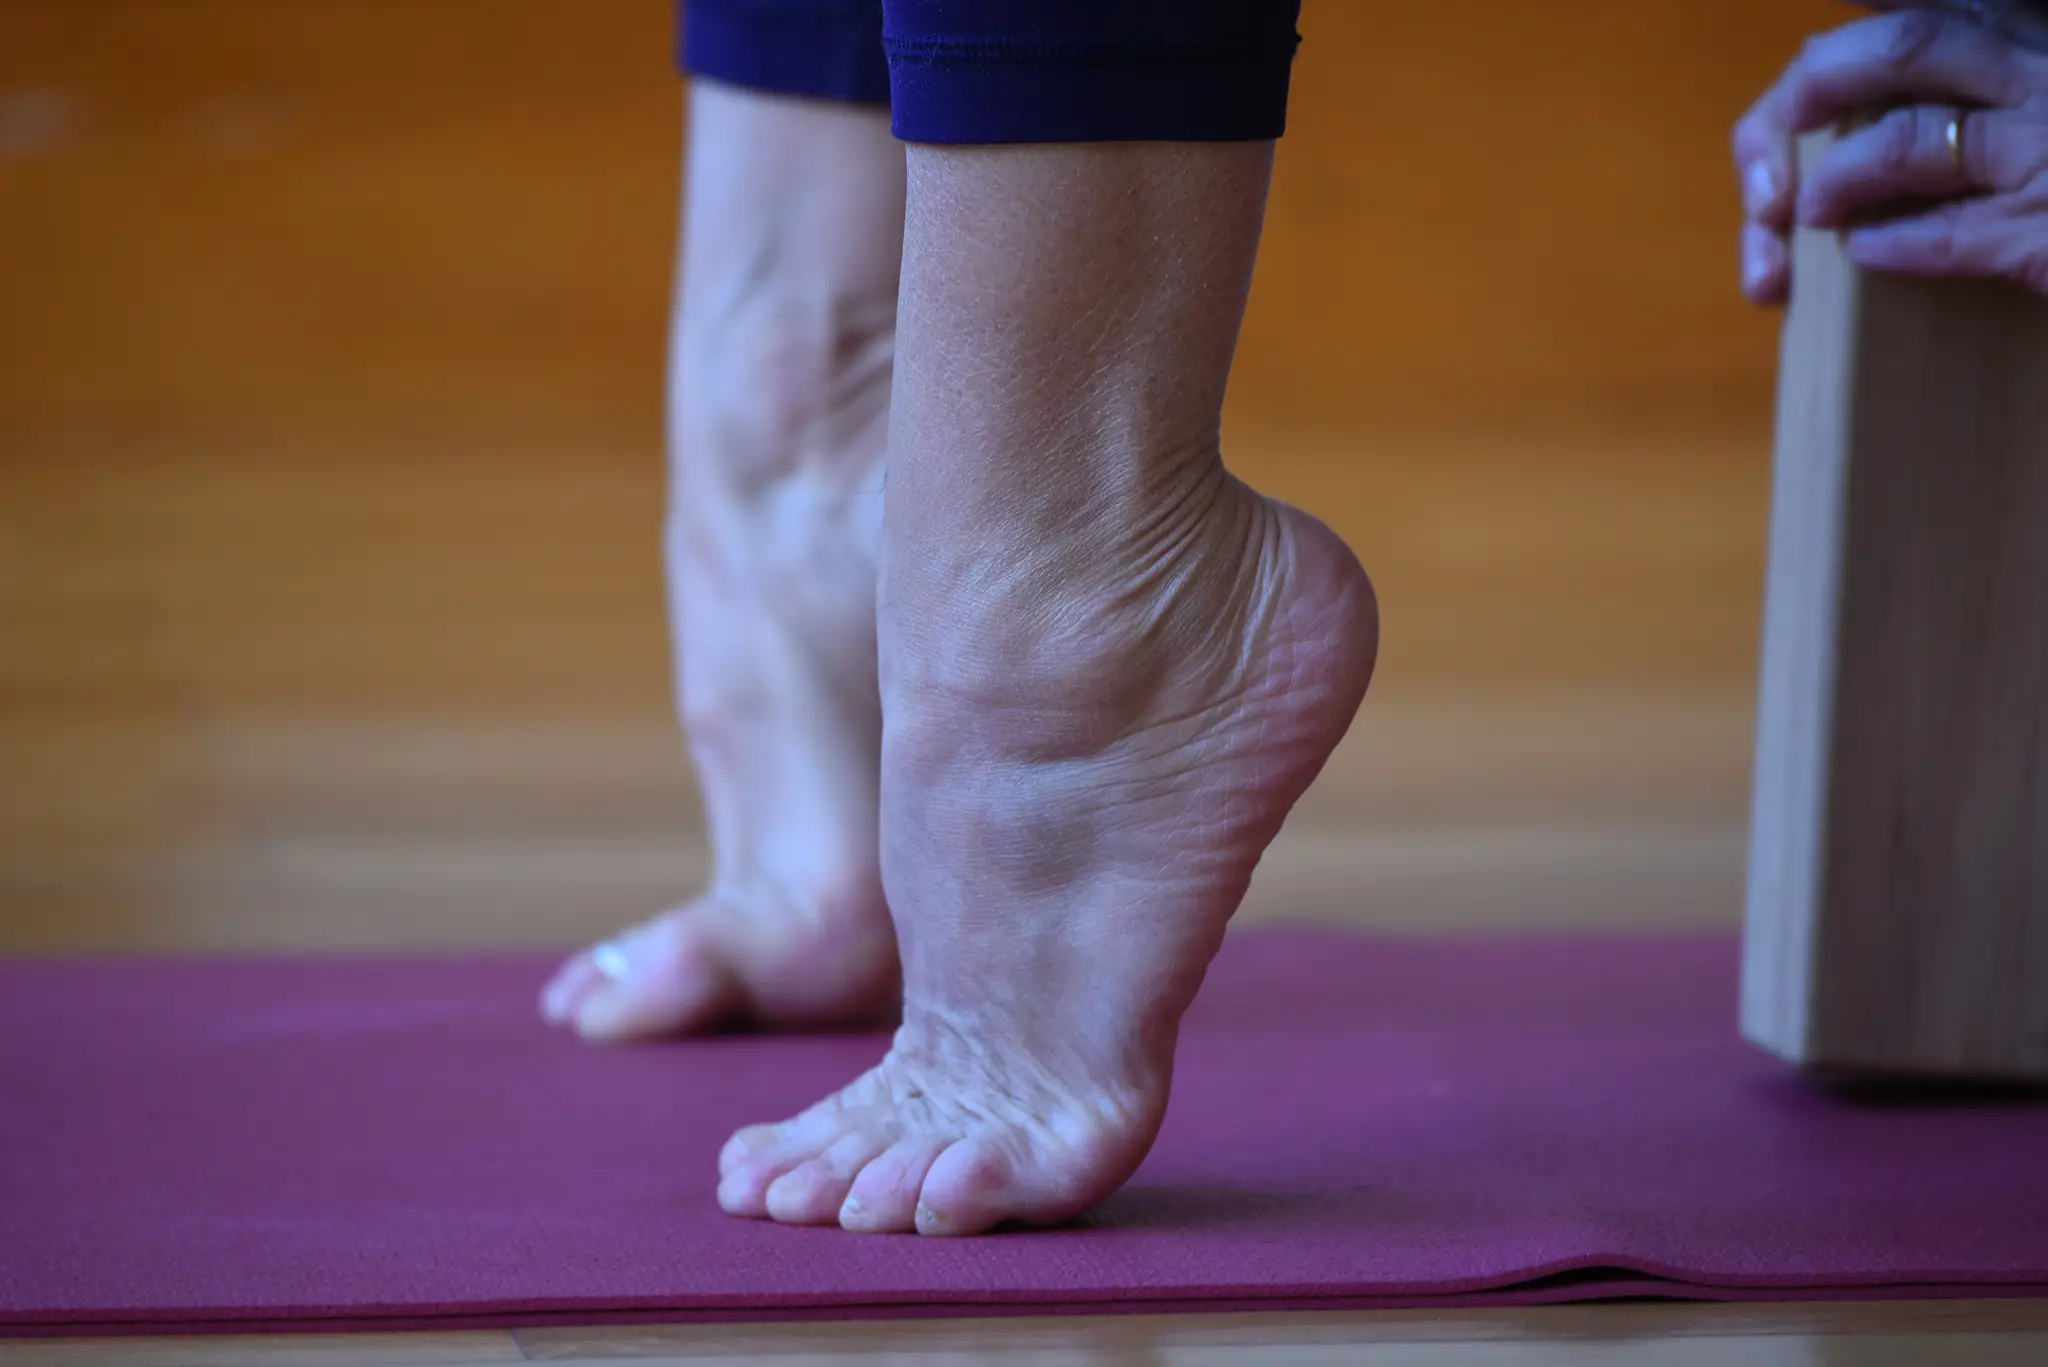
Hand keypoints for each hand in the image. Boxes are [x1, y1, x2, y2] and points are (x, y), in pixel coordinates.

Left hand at [1734, 2, 2047, 301]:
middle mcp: (2046, 70)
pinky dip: (1889, 244)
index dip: (1860, 24)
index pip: (1933, 7)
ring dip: (1839, 176)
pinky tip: (1865, 253)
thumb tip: (1877, 68)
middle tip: (1793, 123)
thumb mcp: (2043, 85)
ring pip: (1904, 141)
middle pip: (1904, 46)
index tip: (1822, 42)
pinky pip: (1943, 232)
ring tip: (1816, 208)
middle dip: (1820, 85)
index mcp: (2042, 32)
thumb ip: (1992, 62)